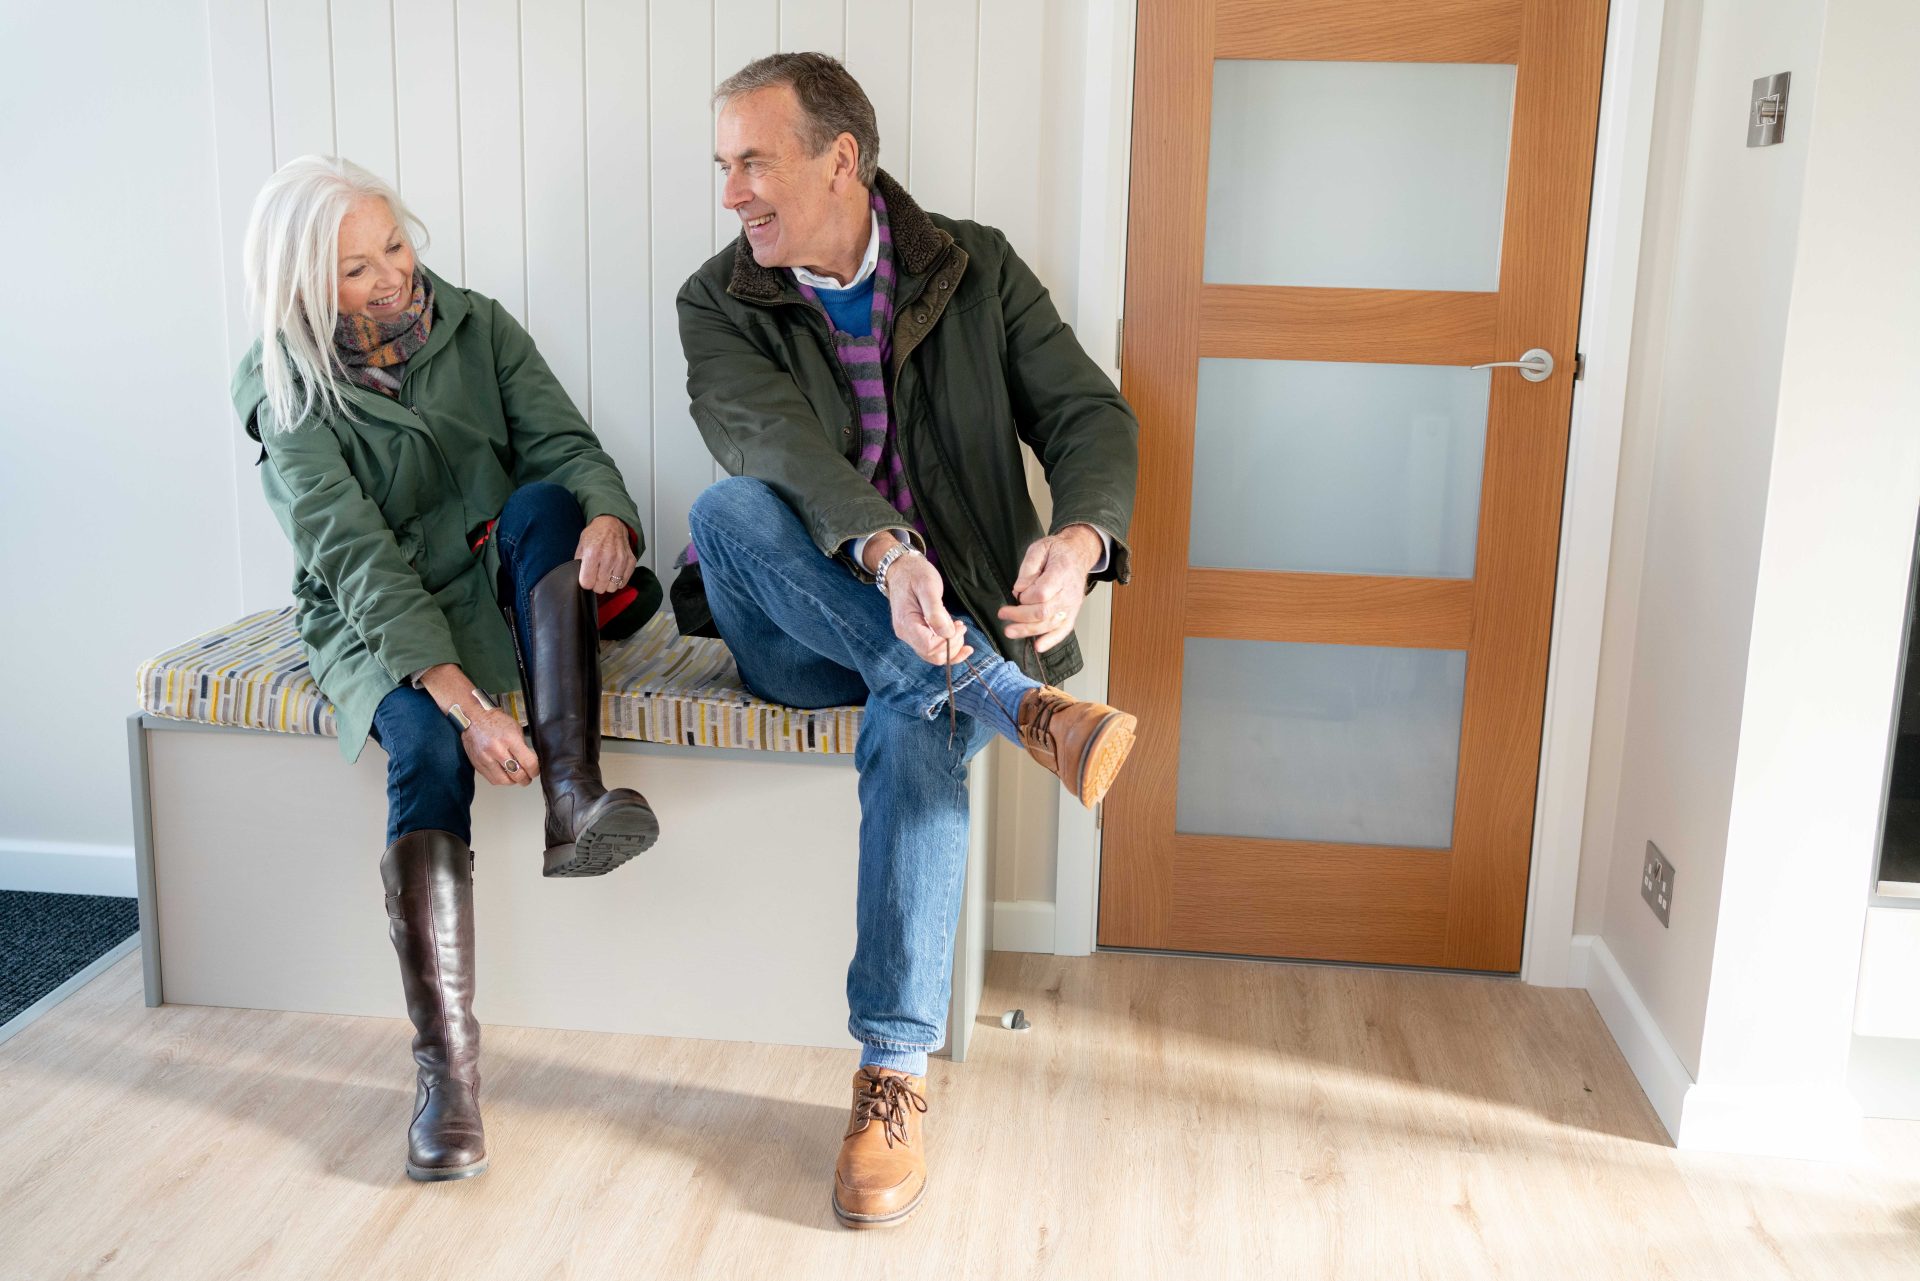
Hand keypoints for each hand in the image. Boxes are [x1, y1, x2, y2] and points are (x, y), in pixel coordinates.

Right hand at [463, 706, 540, 787]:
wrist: (473, 719)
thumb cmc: (496, 722)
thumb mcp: (516, 729)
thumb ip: (523, 747)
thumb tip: (530, 763)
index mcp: (510, 739)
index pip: (528, 763)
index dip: (535, 771)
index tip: (535, 771)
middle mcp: (497, 750)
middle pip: (517, 775)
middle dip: (525, 779)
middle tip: (527, 778)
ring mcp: (485, 758)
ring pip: (503, 780)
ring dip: (513, 782)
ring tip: (516, 777)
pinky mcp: (477, 764)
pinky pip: (492, 779)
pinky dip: (501, 780)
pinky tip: (504, 775)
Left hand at [576, 515, 636, 593]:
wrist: (611, 523)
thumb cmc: (596, 534)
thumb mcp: (581, 546)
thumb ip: (579, 563)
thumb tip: (580, 579)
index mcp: (593, 553)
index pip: (587, 582)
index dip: (585, 583)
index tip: (586, 579)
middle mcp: (608, 557)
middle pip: (600, 587)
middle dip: (596, 585)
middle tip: (595, 577)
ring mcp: (621, 560)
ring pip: (612, 587)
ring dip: (607, 584)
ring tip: (605, 575)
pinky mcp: (630, 561)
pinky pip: (623, 582)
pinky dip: (618, 581)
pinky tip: (613, 573)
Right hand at [884, 551, 972, 666]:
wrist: (902, 568)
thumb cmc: (915, 574)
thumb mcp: (928, 587)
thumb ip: (936, 612)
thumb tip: (947, 633)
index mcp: (907, 624)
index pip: (930, 648)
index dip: (949, 643)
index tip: (960, 626)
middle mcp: (906, 634)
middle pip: (932, 656)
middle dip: (952, 646)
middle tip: (962, 627)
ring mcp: (910, 635)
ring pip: (933, 655)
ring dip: (951, 646)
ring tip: (959, 627)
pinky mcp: (916, 633)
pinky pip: (932, 648)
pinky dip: (946, 645)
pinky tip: (956, 634)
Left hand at [998, 525, 1100, 653]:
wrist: (1078, 555)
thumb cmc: (1056, 552)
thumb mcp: (1039, 548)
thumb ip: (1028, 567)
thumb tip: (1019, 589)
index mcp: (1061, 572)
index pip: (1042, 592)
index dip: (1026, 596)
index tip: (1016, 592)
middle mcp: (1069, 592)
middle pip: (1044, 611)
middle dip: (1020, 616)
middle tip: (1002, 614)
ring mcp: (1072, 605)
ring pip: (1050, 623)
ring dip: (1028, 630)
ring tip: (1009, 631)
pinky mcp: (1072, 613)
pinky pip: (1063, 630)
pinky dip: (1051, 640)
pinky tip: (1038, 646)